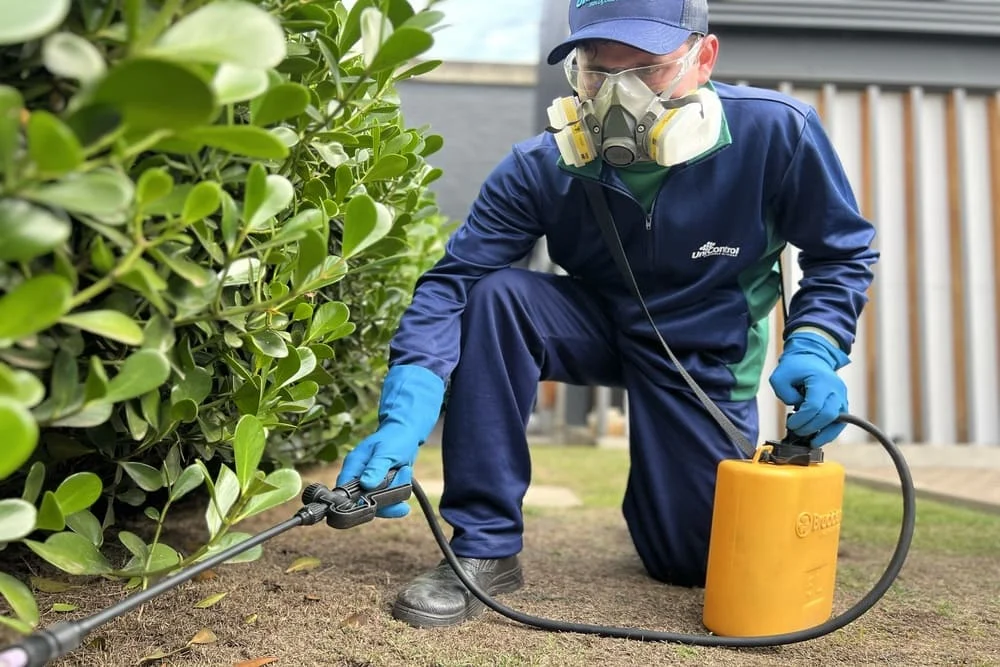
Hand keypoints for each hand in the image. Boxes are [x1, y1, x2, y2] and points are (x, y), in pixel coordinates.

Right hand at [336, 364, 444, 517]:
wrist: (407, 433)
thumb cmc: (394, 438)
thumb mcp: (386, 452)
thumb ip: (376, 468)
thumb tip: (366, 484)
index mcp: (353, 465)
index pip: (344, 491)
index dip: (355, 502)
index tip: (373, 503)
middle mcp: (358, 477)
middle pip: (363, 502)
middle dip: (386, 494)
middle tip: (402, 472)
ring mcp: (368, 483)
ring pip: (379, 504)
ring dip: (396, 490)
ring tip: (405, 469)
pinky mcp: (380, 488)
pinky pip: (388, 501)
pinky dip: (400, 492)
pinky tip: (406, 477)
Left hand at [768, 331, 850, 445]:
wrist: (813, 359)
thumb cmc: (796, 368)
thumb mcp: (780, 376)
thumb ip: (784, 393)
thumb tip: (796, 406)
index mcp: (821, 380)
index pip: (814, 406)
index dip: (801, 419)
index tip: (790, 424)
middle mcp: (835, 389)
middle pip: (828, 415)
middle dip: (810, 427)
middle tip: (796, 430)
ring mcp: (842, 397)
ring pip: (839, 422)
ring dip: (823, 434)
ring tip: (809, 440)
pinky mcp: (842, 404)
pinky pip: (840, 423)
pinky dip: (830, 433)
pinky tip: (818, 439)